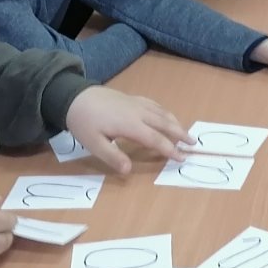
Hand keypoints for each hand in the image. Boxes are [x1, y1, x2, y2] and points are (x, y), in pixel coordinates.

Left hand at [65, 85, 190, 174]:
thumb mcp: (94, 143)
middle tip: (193, 143)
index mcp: (130, 125)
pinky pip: (154, 104)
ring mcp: (136, 103)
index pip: (155, 139)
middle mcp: (138, 112)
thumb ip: (112, 157)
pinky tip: (165, 115)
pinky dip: (164, 111)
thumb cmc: (84, 122)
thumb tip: (129, 171)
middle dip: (180, 133)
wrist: (74, 96)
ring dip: (175, 122)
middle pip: (164, 123)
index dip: (170, 149)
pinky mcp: (132, 98)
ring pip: (161, 112)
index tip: (182, 157)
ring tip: (185, 132)